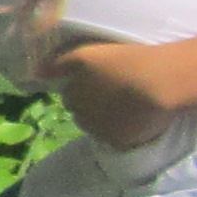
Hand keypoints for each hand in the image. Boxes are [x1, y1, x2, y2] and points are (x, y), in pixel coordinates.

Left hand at [50, 37, 176, 149]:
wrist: (158, 82)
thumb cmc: (126, 60)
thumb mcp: (87, 53)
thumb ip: (60, 63)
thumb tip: (37, 73)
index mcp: (72, 93)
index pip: (69, 95)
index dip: (83, 89)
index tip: (100, 82)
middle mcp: (80, 115)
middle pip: (81, 113)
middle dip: (90, 106)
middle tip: (114, 95)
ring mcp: (99, 131)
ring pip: (96, 128)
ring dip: (104, 120)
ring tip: (126, 107)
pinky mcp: (118, 142)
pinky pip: (114, 139)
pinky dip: (121, 133)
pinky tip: (135, 120)